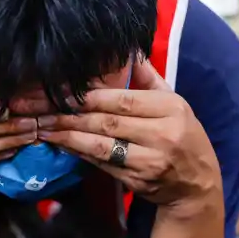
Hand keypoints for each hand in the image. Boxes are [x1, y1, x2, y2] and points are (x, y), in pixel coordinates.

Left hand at [20, 59, 221, 207]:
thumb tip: (128, 52)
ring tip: (42, 127)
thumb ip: (149, 79)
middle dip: (70, 116)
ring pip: (100, 145)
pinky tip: (61, 144)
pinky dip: (79, 153)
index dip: (90, 97)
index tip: (61, 92)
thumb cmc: (184, 137)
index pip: (124, 99)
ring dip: (68, 136)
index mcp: (171, 108)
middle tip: (40, 110)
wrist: (198, 185)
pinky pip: (102, 164)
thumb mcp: (175, 104)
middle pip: (107, 121)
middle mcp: (162, 133)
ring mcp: (150, 160)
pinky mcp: (138, 180)